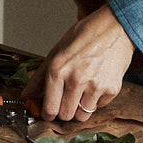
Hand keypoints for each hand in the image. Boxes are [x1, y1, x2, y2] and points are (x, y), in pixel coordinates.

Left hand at [21, 4, 134, 121]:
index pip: (49, 108)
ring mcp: (95, 85)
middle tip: (65, 100)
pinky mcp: (111, 89)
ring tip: (82, 91)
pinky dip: (96, 99)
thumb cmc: (86, 34)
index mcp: (58, 68)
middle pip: (65, 115)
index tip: (49, 113)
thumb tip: (26, 95)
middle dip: (63, 111)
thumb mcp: (58, 50)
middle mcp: (76, 79)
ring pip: (82, 116)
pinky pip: (99, 106)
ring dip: (79, 108)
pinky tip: (96, 82)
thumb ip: (41, 76)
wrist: (115, 26)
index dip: (47, 114)